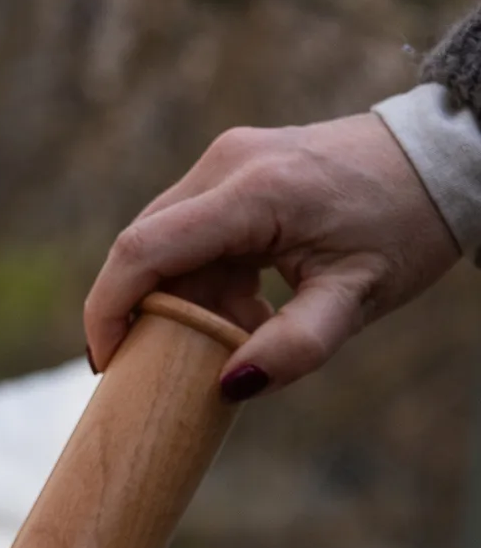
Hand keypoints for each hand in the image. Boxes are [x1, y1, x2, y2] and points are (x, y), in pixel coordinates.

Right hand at [84, 112, 458, 397]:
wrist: (439, 160)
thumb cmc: (405, 225)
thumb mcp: (358, 299)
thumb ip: (294, 348)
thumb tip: (228, 387)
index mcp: (253, 192)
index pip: (141, 251)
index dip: (107, 312)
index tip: (107, 365)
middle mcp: (226, 163)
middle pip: (144, 248)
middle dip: (148, 314)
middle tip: (175, 365)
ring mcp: (227, 159)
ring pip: (165, 243)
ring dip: (185, 299)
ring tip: (239, 333)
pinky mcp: (234, 166)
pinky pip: (192, 232)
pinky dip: (205, 279)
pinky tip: (250, 307)